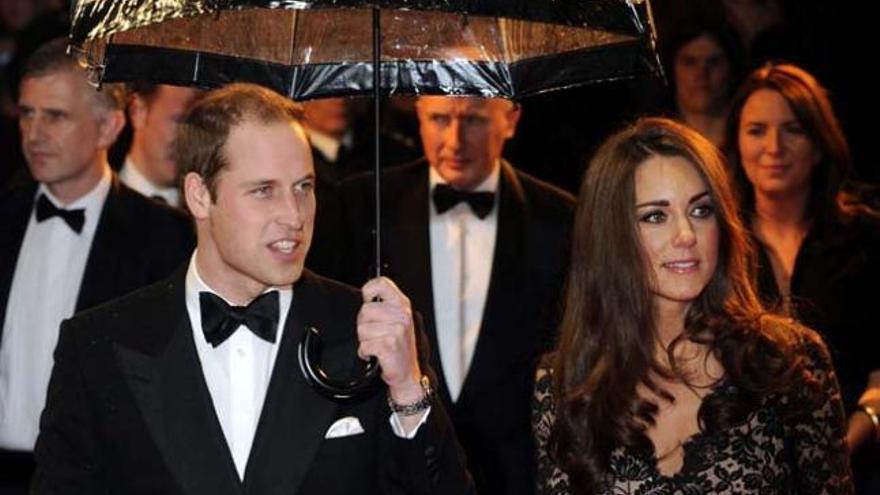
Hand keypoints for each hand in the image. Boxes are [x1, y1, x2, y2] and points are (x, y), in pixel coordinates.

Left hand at [357, 277, 422, 403]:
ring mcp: (397, 330)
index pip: (382, 283)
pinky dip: (365, 353)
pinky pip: (364, 345)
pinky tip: (375, 355)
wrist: (409, 375)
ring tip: (377, 345)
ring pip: (362, 329)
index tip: (368, 300)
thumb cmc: (399, 348)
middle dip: (364, 324)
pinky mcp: (390, 345)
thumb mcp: (396, 320)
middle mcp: (402, 315)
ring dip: (365, 341)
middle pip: (365, 309)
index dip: (369, 290)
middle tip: (375, 334)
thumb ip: (383, 305)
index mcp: (402, 305)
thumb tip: (365, 296)